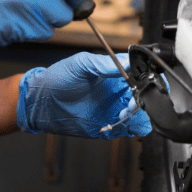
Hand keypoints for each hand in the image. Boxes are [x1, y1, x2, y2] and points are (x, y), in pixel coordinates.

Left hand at [17, 52, 151, 138]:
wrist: (42, 103)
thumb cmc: (58, 78)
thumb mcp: (81, 64)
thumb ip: (105, 64)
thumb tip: (128, 62)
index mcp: (115, 72)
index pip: (142, 74)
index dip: (149, 78)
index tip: (147, 83)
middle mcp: (119, 90)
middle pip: (146, 95)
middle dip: (145, 99)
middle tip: (132, 100)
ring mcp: (115, 108)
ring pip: (141, 114)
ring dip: (139, 115)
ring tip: (123, 112)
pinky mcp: (110, 125)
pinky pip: (129, 129)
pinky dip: (130, 128)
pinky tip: (117, 121)